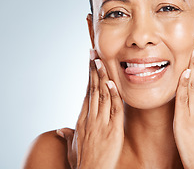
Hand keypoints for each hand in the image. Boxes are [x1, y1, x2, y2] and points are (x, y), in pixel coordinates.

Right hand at [57, 49, 123, 168]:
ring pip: (102, 95)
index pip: (87, 93)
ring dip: (102, 77)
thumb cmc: (82, 162)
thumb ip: (68, 135)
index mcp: (82, 120)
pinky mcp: (113, 130)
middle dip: (93, 70)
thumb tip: (61, 129)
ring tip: (100, 61)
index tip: (90, 64)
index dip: (89, 77)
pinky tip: (112, 82)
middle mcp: (90, 118)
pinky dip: (113, 95)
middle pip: (92, 89)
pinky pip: (114, 109)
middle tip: (93, 53)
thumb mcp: (73, 147)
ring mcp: (101, 123)